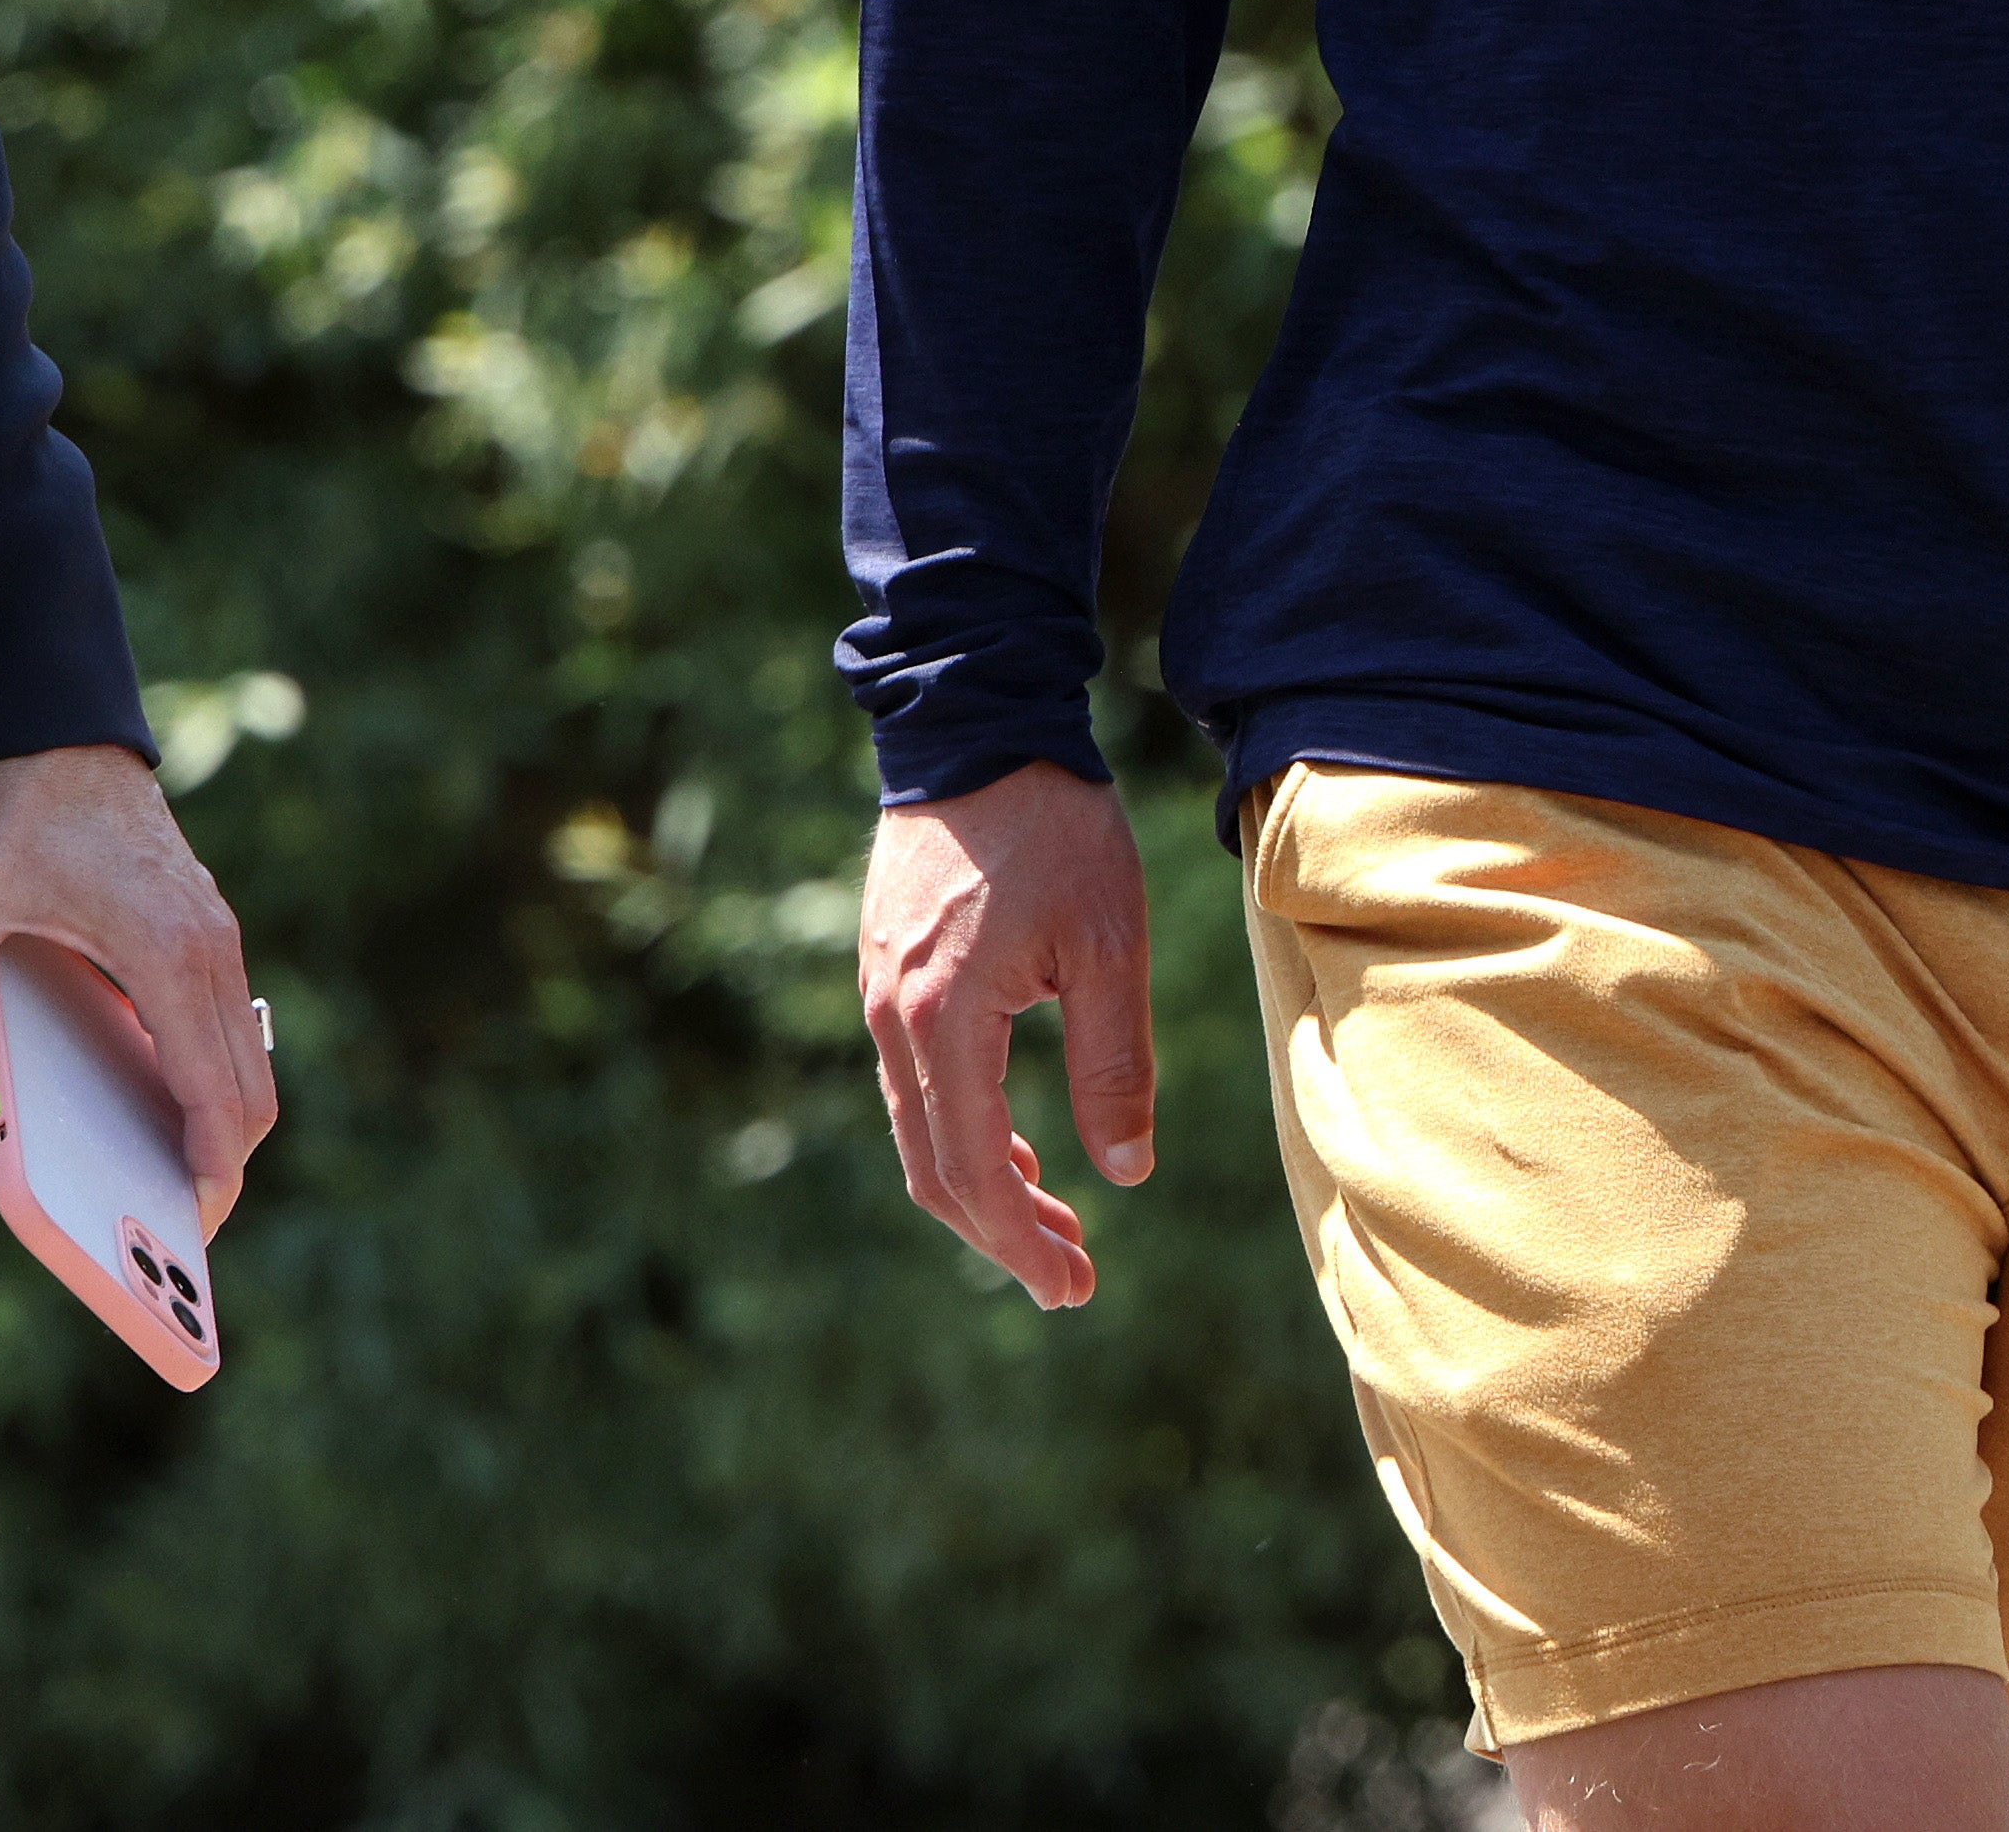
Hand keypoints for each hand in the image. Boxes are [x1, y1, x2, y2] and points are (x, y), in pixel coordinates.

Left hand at [0, 744, 278, 1228]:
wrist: (62, 724)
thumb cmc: (23, 807)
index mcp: (166, 952)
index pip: (213, 1089)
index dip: (211, 1167)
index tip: (194, 1225)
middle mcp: (210, 948)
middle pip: (251, 1091)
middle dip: (225, 1164)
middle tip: (177, 1229)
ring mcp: (218, 936)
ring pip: (249, 1059)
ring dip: (224, 1121)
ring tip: (170, 1181)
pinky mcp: (207, 927)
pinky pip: (228, 1024)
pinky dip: (213, 1076)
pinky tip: (159, 1102)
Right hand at [858, 763, 1153, 1306]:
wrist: (977, 719)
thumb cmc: (1054, 827)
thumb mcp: (1108, 945)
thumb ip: (1114, 1062)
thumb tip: (1127, 1172)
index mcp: (943, 1020)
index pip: (974, 1170)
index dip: (1022, 1243)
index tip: (1072, 1288)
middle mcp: (893, 1017)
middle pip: (933, 1167)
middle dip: (1001, 1236)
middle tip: (1070, 1282)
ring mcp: (881, 991)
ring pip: (919, 1128)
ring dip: (984, 1187)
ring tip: (1059, 1223)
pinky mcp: (887, 967)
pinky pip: (915, 1081)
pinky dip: (964, 1131)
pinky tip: (1024, 1142)